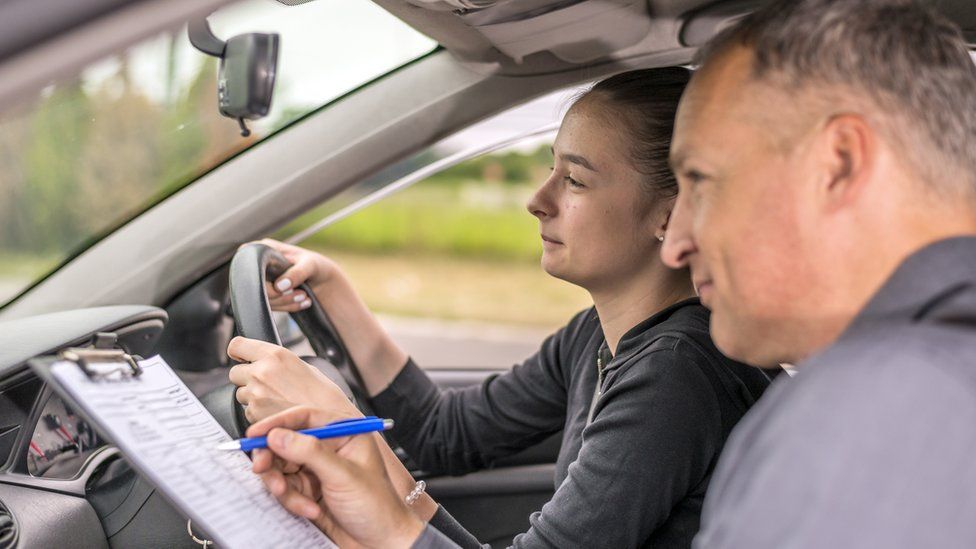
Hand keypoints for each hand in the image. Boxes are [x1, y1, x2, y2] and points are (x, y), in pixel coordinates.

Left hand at [228, 337, 360, 422]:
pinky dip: (258, 413)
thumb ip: (280, 363)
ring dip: (252, 397)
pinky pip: (247, 411)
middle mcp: (262, 372)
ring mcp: (256, 394)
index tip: (241, 356)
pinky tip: (276, 412)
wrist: (331, 422)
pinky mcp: (254, 413)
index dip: (238, 352)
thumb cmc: (324, 396)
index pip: (237, 344)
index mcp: (275, 355)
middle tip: (264, 384)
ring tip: (275, 400)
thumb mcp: (305, 367)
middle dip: (246, 378)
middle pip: (235, 372)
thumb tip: (268, 364)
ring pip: (240, 393)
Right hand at [250, 406, 424, 548]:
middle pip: (285, 442)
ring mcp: (316, 470)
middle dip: (273, 459)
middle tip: (262, 470)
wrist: (381, 542)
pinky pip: (286, 490)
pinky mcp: (308, 491)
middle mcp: (328, 448)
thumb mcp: (343, 475)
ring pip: (281, 468)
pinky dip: (292, 501)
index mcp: (344, 433)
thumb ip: (309, 452)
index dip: (277, 423)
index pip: (304, 417)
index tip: (255, 434)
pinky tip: (311, 511)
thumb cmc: (377, 505)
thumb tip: (277, 435)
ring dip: (283, 486)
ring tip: (296, 501)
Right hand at [255, 239, 338, 312]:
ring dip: (286, 302)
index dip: (260, 277)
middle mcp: (259, 264)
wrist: (324, 281)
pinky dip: (288, 307)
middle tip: (301, 294)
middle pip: (255, 285)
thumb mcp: (311, 265)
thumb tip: (279, 286)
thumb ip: (297, 273)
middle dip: (279, 295)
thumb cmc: (317, 266)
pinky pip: (271, 306)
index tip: (281, 286)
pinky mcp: (267, 295)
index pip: (250, 261)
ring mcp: (262, 281)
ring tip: (305, 297)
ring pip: (263, 298)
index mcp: (265, 248)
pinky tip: (303, 302)